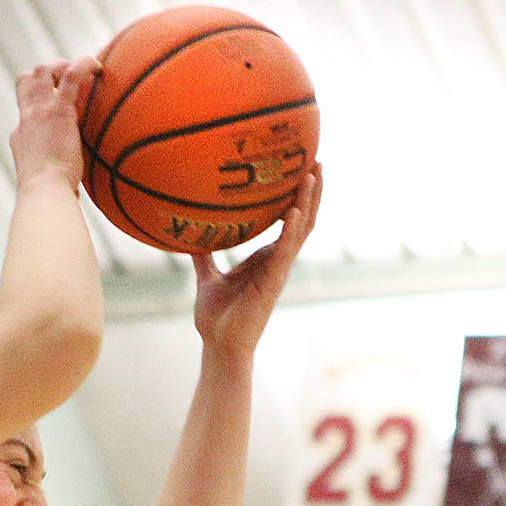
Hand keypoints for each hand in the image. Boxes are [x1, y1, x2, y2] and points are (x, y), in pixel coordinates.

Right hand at [9, 56, 96, 186]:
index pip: (26, 108)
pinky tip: (97, 65)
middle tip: (67, 78)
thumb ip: (56, 178)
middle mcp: (27, 119)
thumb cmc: (51, 196)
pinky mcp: (58, 111)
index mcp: (22, 136)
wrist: (45, 193)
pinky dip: (83, 65)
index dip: (40, 100)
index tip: (59, 104)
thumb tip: (73, 196)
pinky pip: (70, 77)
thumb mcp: (46, 182)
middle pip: (27, 80)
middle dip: (46, 73)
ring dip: (61, 66)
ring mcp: (40, 112)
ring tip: (82, 71)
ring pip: (43, 71)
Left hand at [191, 165, 321, 362]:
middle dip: (312, 190)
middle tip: (318, 159)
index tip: (301, 167)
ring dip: (309, 201)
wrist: (218, 346)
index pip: (288, 219)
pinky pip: (285, 252)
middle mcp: (277, 260)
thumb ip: (203, 254)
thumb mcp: (207, 277)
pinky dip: (291, 230)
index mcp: (266, 257)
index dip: (297, 195)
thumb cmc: (216, 317)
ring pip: (301, 230)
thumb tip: (187, 234)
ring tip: (314, 174)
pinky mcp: (273, 282)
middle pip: (304, 218)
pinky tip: (295, 210)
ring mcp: (278, 270)